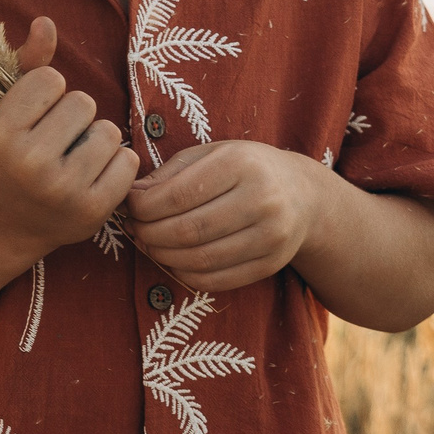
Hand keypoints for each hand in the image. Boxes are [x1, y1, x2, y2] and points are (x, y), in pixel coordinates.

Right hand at [0, 16, 139, 260]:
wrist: (5, 225)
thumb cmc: (6, 156)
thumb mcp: (3, 111)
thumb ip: (27, 64)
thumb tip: (47, 21)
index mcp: (1, 134)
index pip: (51, 80)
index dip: (47, 95)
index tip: (33, 118)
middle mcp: (29, 163)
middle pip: (84, 102)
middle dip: (74, 117)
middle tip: (55, 142)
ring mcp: (63, 190)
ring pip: (109, 131)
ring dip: (96, 140)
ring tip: (73, 159)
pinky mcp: (92, 211)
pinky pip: (128, 162)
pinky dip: (116, 165)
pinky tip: (92, 177)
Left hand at [125, 141, 330, 290]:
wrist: (303, 194)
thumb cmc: (245, 169)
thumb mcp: (211, 154)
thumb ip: (170, 173)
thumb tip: (130, 195)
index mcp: (241, 164)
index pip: (178, 194)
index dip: (144, 206)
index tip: (130, 206)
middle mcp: (262, 200)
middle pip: (188, 230)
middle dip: (149, 233)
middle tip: (135, 228)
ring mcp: (271, 236)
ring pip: (201, 258)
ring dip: (163, 256)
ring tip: (149, 243)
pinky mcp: (272, 264)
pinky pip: (218, 279)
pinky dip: (186, 274)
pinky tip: (174, 261)